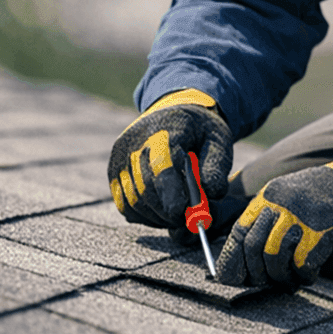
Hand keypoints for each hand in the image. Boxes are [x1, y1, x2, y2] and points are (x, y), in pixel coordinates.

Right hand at [108, 89, 232, 230]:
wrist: (174, 113)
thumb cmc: (200, 131)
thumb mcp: (219, 141)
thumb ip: (217, 167)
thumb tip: (211, 194)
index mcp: (165, 130)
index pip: (161, 166)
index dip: (171, 195)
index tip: (185, 213)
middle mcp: (135, 143)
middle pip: (145, 189)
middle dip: (167, 212)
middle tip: (187, 220)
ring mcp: (120, 157)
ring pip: (133, 201)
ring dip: (156, 217)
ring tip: (177, 216)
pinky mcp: (114, 171)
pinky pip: (124, 204)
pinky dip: (143, 215)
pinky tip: (161, 212)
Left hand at [214, 151, 332, 288]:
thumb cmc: (329, 198)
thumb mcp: (292, 197)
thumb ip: (271, 219)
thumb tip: (246, 259)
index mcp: (270, 196)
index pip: (240, 232)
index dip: (234, 260)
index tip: (236, 278)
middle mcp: (282, 204)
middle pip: (255, 247)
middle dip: (259, 272)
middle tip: (269, 281)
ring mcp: (303, 216)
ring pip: (275, 257)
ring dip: (282, 276)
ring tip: (293, 278)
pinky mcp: (324, 231)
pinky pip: (303, 264)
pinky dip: (305, 275)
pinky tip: (311, 273)